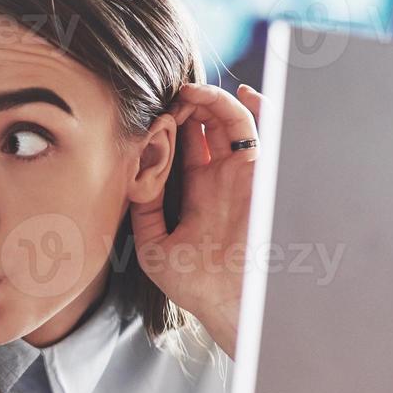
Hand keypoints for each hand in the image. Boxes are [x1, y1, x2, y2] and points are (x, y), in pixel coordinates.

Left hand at [131, 82, 261, 355]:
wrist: (228, 300)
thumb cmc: (193, 282)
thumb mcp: (152, 243)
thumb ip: (142, 207)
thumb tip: (134, 169)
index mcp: (197, 191)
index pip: (183, 145)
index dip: (167, 126)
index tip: (149, 118)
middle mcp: (220, 178)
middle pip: (205, 126)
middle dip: (185, 106)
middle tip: (167, 98)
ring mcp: (240, 173)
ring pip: (227, 120)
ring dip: (207, 100)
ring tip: (186, 92)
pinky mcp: (258, 170)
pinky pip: (255, 127)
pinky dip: (246, 104)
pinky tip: (226, 92)